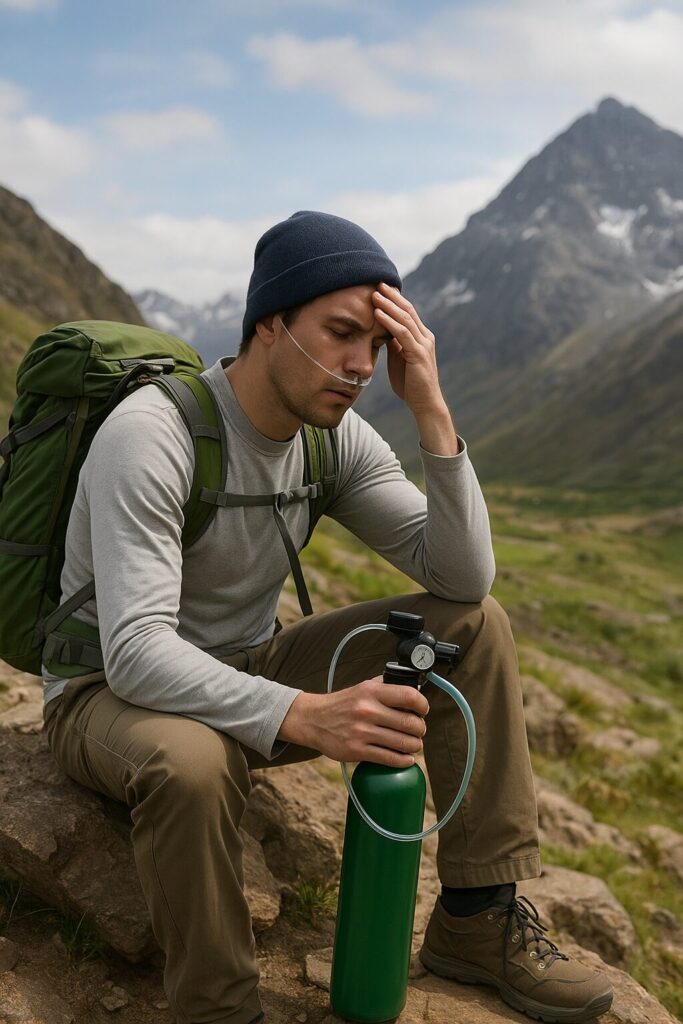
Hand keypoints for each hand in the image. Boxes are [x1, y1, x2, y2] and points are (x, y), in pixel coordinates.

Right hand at [278, 676, 429, 767]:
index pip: (409, 696)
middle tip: (418, 731)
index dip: (423, 705)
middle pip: (410, 723)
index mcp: (371, 692)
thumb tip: (414, 688)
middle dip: (420, 729)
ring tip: (413, 744)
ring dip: (414, 746)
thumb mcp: (363, 687)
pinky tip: (406, 758)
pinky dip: (404, 761)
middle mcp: (367, 710)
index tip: (423, 711)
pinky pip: (390, 759)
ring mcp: (362, 732)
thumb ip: (387, 686)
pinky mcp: (357, 751)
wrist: (313, 720)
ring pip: (403, 743)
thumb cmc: (342, 704)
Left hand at [372, 282, 443, 414]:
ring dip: (388, 304)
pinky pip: (402, 333)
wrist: (425, 404)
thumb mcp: (399, 360)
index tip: (380, 288)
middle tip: (376, 282)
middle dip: (392, 296)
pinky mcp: (418, 354)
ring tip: (374, 294)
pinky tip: (377, 313)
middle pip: (408, 310)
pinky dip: (389, 322)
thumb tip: (383, 332)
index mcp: (421, 337)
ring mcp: (423, 345)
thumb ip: (394, 345)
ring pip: (405, 318)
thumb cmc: (411, 385)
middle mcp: (425, 337)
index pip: (408, 312)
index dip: (394, 299)